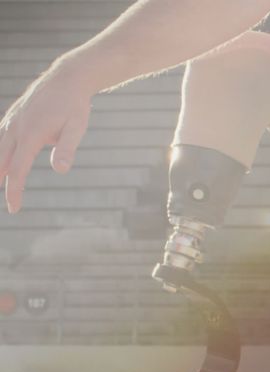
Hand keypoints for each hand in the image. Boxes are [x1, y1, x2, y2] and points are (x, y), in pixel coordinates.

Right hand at [0, 68, 92, 212]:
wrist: (67, 79)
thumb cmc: (75, 106)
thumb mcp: (77, 128)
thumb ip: (67, 148)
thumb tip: (60, 170)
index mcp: (31, 135)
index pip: (17, 171)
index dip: (14, 192)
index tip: (14, 209)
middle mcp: (15, 128)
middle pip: (1, 163)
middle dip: (2, 183)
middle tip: (10, 205)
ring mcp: (11, 121)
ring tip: (1, 183)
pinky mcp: (12, 117)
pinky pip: (0, 138)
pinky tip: (3, 162)